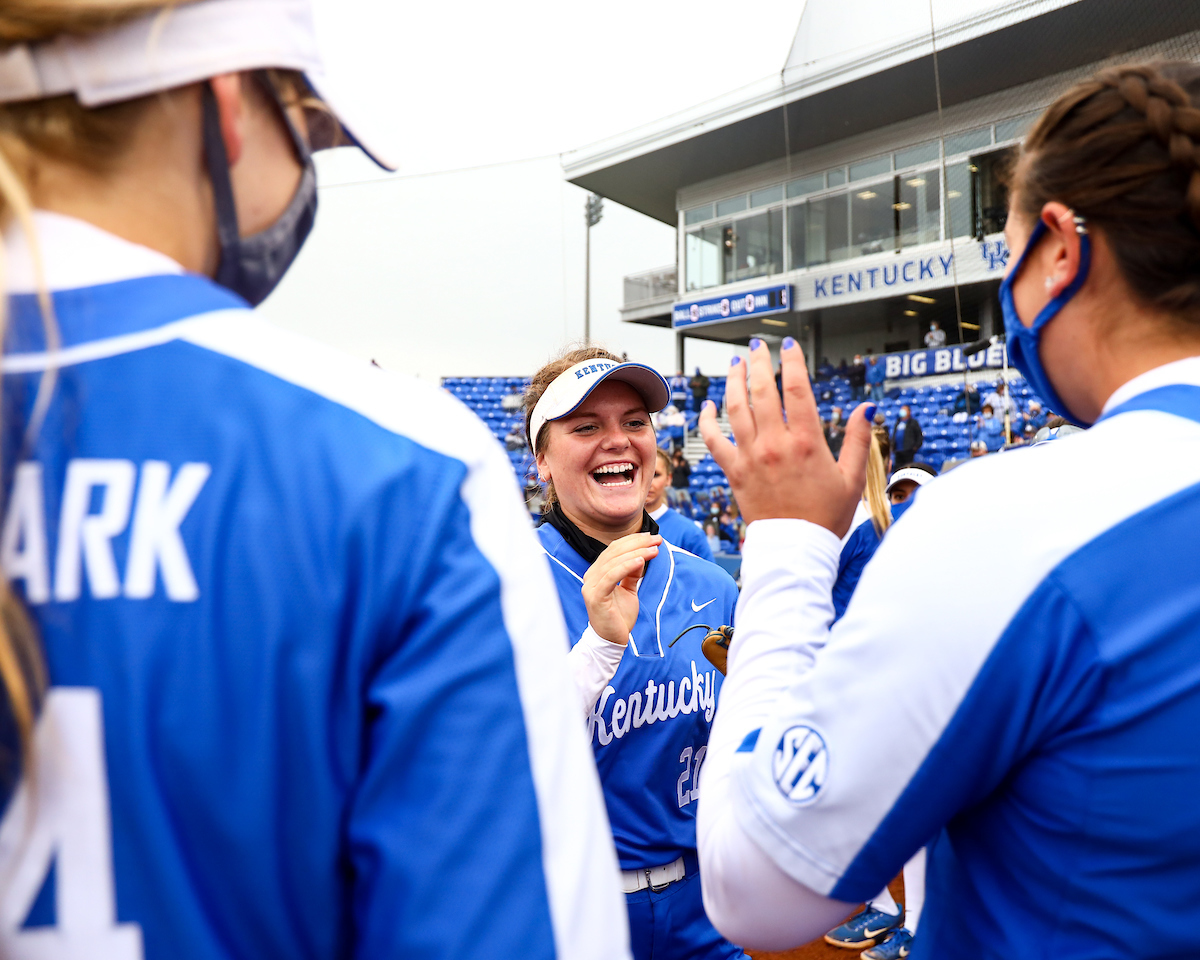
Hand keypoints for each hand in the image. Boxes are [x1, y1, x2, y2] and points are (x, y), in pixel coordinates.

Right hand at [582, 533, 661, 643]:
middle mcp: (590, 576)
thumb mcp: (628, 589)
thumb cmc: (619, 615)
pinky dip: (626, 566)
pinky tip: (641, 561)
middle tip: (657, 540)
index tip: (652, 536)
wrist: (612, 639)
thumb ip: (632, 572)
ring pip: (614, 562)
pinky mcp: (595, 596)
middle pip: (614, 552)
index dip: (633, 540)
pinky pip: (611, 576)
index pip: (614, 549)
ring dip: (636, 553)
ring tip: (654, 550)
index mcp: (597, 572)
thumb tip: (641, 556)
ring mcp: (591, 586)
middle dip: (638, 544)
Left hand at [699, 338, 872, 537]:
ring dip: (734, 381)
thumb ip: (859, 440)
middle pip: (761, 390)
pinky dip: (708, 420)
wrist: (795, 550)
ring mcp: (751, 457)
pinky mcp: (734, 472)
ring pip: (735, 408)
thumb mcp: (853, 478)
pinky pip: (714, 440)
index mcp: (807, 442)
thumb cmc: (826, 517)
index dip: (791, 362)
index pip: (796, 389)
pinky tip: (709, 405)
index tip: (788, 346)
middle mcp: (775, 445)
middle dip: (758, 362)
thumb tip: (868, 408)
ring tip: (736, 364)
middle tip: (757, 347)